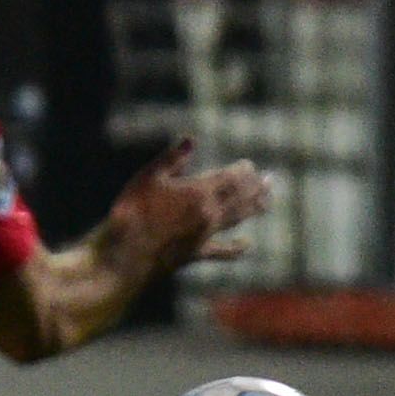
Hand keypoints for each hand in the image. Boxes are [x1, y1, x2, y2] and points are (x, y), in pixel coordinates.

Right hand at [103, 135, 269, 277]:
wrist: (124, 256)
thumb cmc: (131, 213)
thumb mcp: (146, 179)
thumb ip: (171, 159)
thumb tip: (191, 139)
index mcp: (200, 192)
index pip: (233, 178)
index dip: (244, 171)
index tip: (248, 165)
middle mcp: (210, 214)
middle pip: (242, 197)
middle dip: (257, 187)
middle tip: (270, 180)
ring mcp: (206, 235)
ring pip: (238, 219)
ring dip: (255, 208)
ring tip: (268, 201)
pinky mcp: (197, 253)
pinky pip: (224, 250)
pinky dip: (238, 247)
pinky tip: (247, 244)